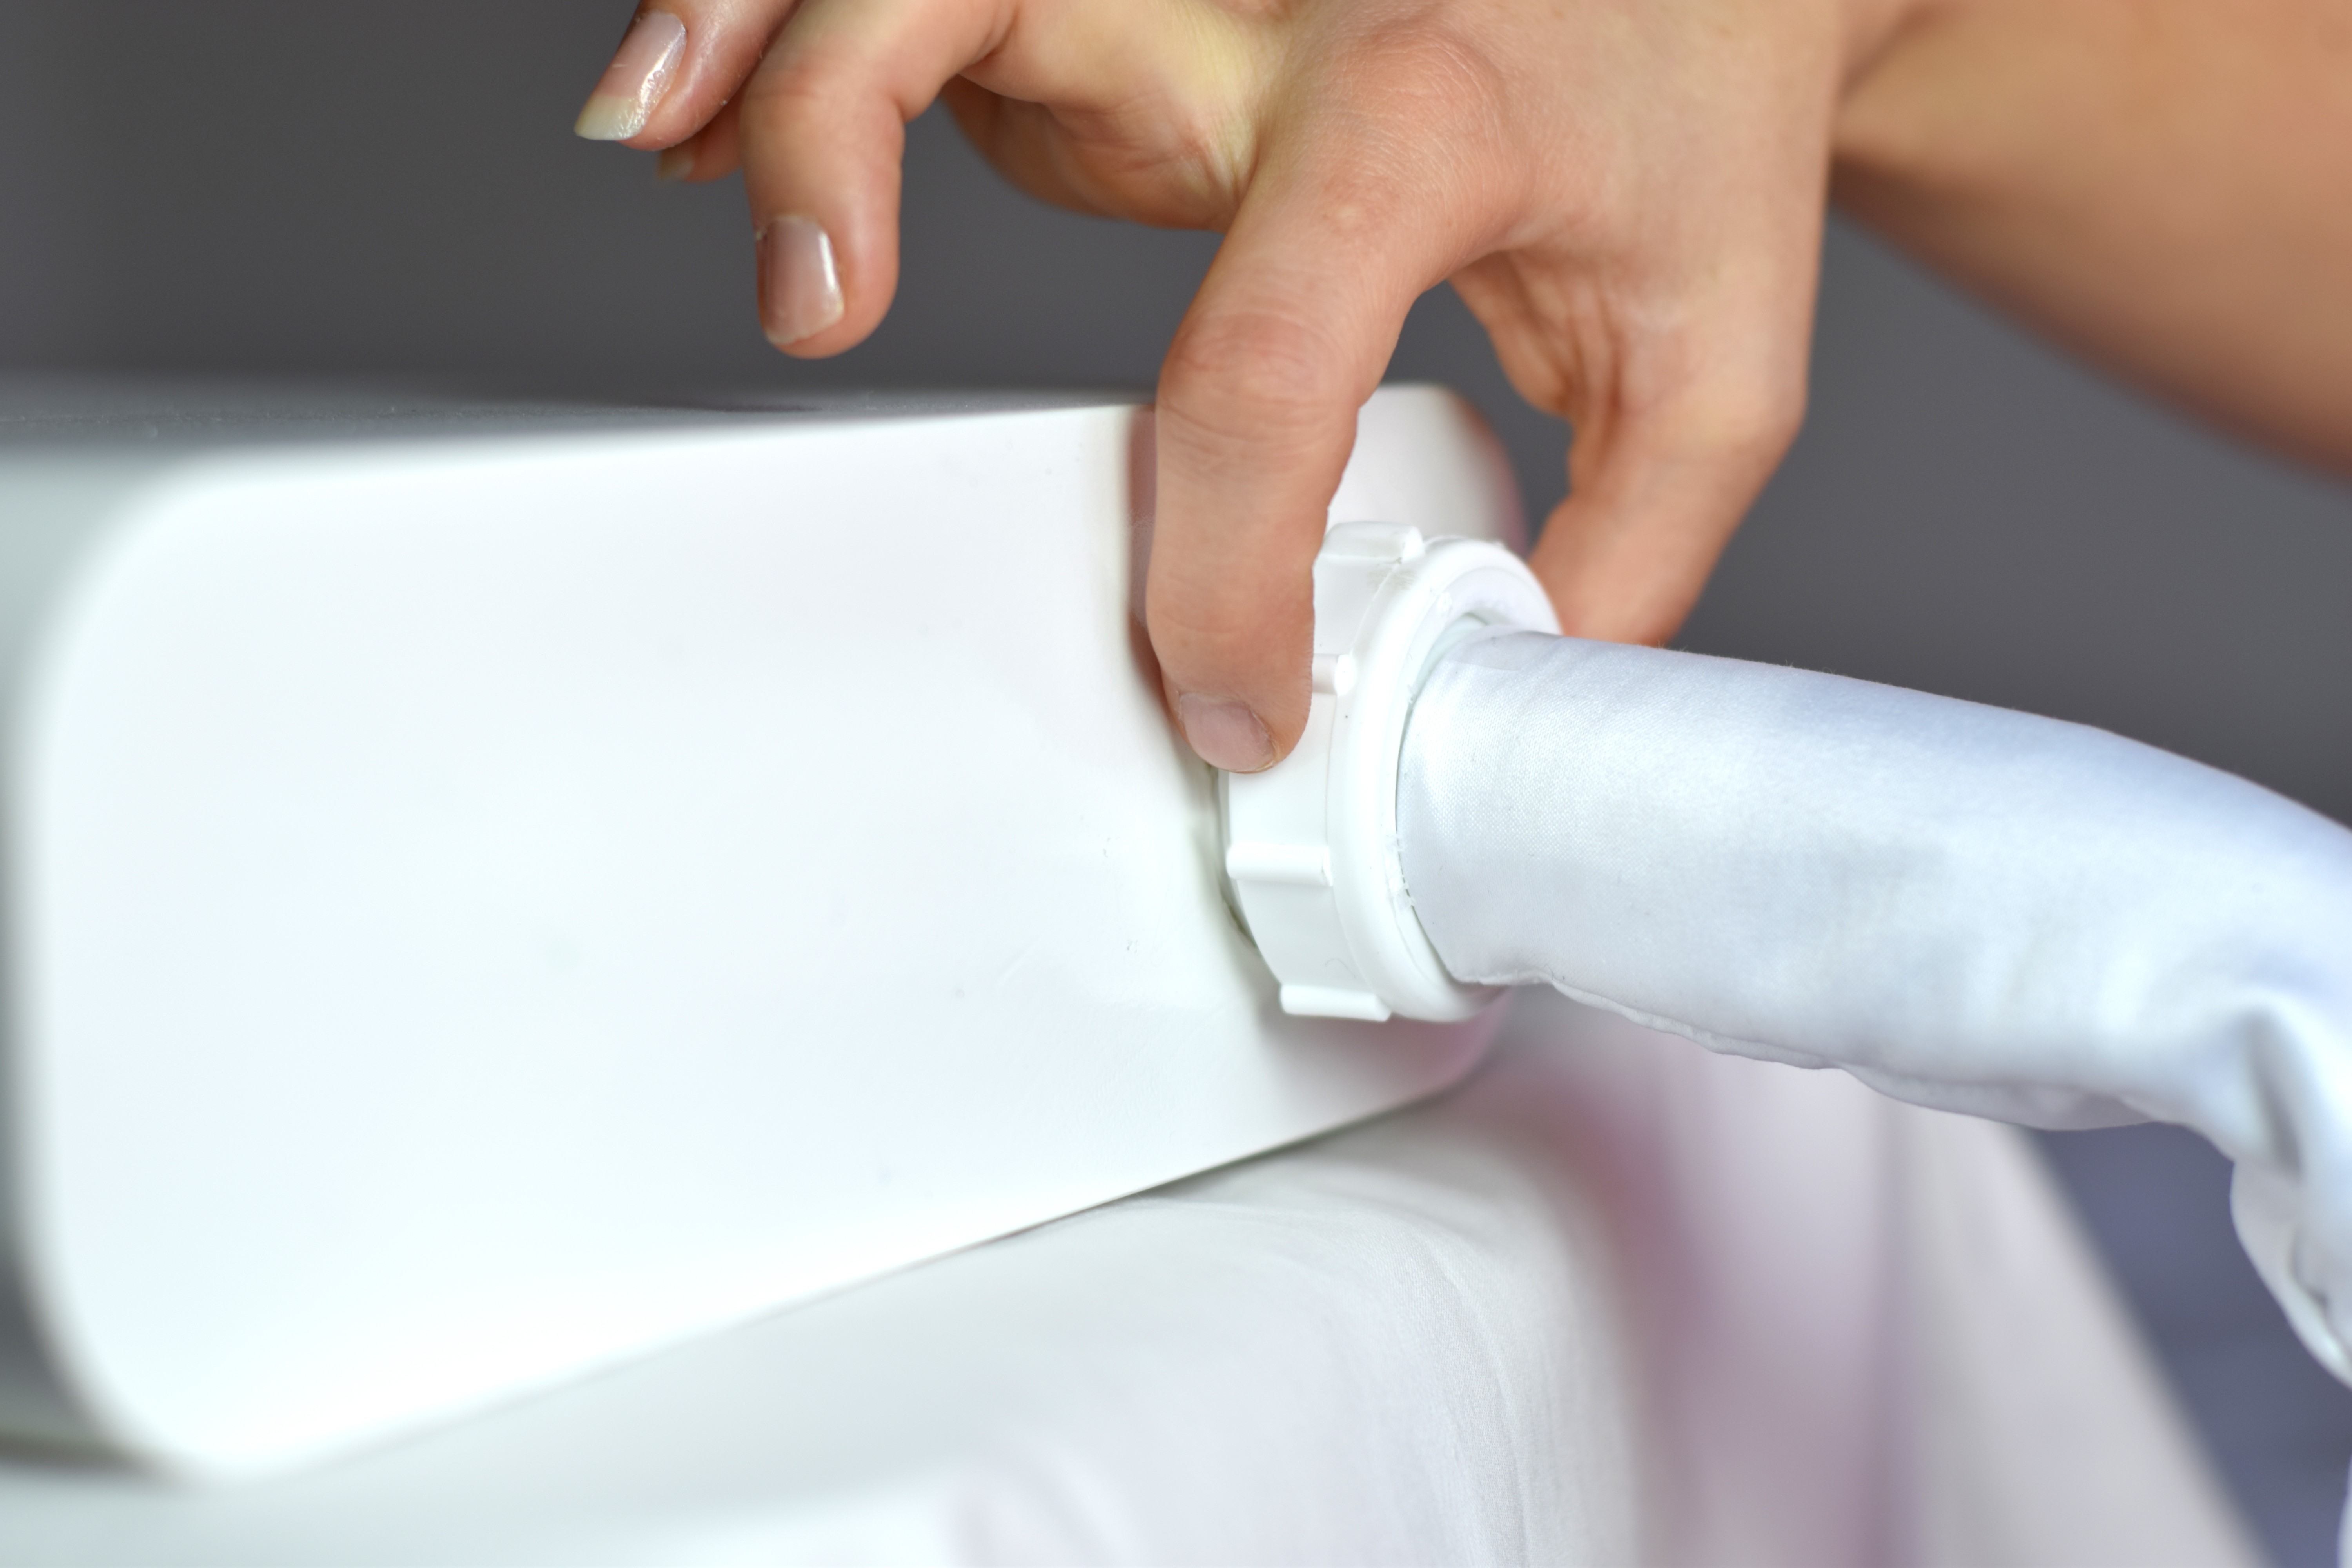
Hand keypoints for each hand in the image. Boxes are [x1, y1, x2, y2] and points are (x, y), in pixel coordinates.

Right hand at [576, 0, 1913, 768]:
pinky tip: (700, 123)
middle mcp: (1271, 7)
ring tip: (656, 143)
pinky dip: (785, 46)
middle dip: (842, 122)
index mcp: (1432, 108)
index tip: (1235, 700)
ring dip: (754, 39)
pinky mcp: (1122, 7)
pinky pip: (919, 1)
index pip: (1267, 348)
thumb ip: (1616, 556)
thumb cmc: (1698, 139)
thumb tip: (1480, 708)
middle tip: (814, 306)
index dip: (1222, 565)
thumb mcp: (1716, 368)